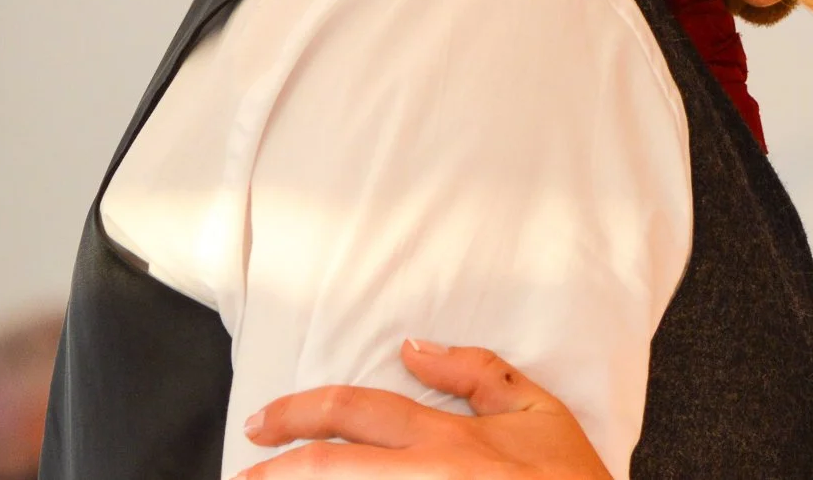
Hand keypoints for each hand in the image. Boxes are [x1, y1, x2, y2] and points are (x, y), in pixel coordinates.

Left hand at [232, 339, 613, 479]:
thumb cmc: (569, 479)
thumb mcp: (538, 409)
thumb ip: (476, 372)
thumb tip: (415, 346)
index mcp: (446, 439)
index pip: (354, 411)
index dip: (297, 413)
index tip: (261, 424)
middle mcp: (426, 476)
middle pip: (328, 467)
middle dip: (273, 469)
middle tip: (243, 472)